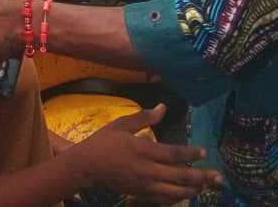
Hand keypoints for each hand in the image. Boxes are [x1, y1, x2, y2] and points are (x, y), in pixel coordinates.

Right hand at [76, 105, 221, 203]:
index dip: (190, 153)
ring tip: (207, 185)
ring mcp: (145, 185)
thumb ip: (143, 118)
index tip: (204, 151)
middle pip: (179, 176)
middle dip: (201, 176)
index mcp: (142, 150)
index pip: (172, 154)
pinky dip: (178, 196)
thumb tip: (163, 108)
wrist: (87, 166)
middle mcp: (147, 170)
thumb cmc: (104, 142)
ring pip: (175, 191)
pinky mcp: (142, 194)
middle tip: (218, 177)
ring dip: (193, 188)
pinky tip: (187, 192)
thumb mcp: (121, 124)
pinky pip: (165, 199)